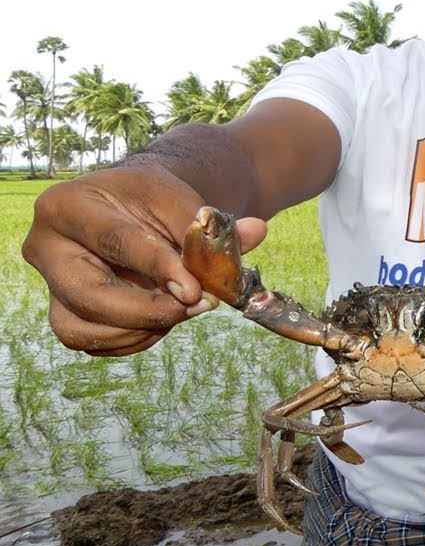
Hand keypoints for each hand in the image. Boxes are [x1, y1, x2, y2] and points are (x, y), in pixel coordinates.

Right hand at [21, 166, 266, 355]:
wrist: (135, 209)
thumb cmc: (155, 202)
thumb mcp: (181, 202)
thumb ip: (212, 226)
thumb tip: (256, 232)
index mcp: (67, 206)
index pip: (115, 242)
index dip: (159, 268)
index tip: (195, 289)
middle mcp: (46, 248)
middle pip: (88, 296)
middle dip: (147, 311)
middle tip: (196, 307)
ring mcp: (50, 285)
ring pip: (86, 329)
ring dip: (144, 328)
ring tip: (185, 308)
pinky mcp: (65, 313)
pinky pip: (96, 343)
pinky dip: (137, 338)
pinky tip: (165, 317)